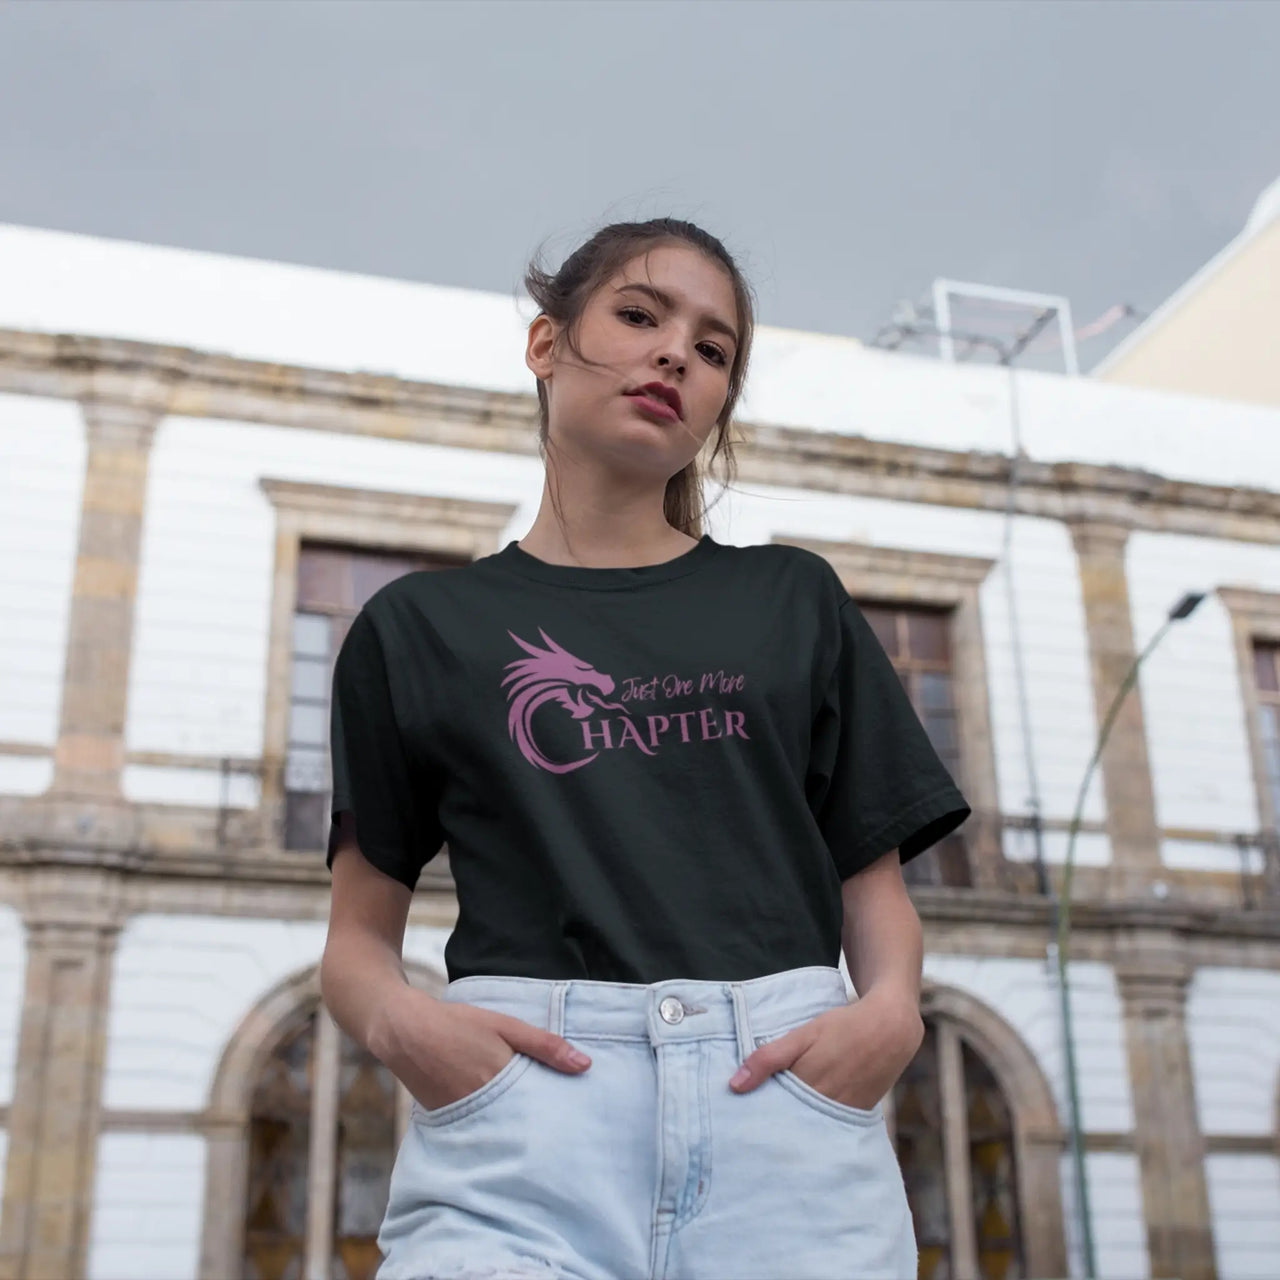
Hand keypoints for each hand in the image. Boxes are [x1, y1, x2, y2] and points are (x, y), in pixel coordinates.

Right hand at [375, 983, 591, 1110]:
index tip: (576, 1119)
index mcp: (501, 1082)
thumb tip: (585, 1065)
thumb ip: (545, 1046)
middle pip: (522, 1125)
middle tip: (564, 1132)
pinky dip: (493, 1127)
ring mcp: (463, 1118)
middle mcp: (482, 1107)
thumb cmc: (459, 1024)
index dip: (557, 1114)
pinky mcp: (448, 1121)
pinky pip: (480, 1129)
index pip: (539, 1110)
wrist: (404, 1031)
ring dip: (518, 1129)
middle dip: (540, 1128)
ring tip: (539, 1128)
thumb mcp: (506, 1026)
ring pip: (502, 1130)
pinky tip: (505, 1122)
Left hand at [729, 987, 923, 1110]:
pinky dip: (813, 1125)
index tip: (736, 1117)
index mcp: (806, 1087)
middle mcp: (824, 1108)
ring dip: (791, 1127)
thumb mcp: (803, 1034)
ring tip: (771, 1125)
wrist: (891, 1029)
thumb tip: (735, 1086)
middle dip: (770, 1126)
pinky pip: (827, 1127)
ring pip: (807, 1129)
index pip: (770, 1114)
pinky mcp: (855, 1116)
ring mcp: (841, 1115)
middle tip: (747, 1126)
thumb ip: (769, 1058)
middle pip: (788, 1125)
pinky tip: (801, 1119)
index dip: (753, 1115)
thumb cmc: (844, 1027)